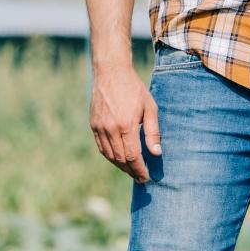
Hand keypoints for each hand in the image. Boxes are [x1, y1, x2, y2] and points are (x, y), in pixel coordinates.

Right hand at [89, 64, 160, 182]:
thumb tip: (156, 153)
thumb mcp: (149, 108)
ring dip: (120, 166)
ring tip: (131, 171)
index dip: (140, 170)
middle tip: (140, 178)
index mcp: (126, 125)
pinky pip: (101, 147)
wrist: (111, 72)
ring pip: (109, 156)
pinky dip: (110, 156)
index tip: (146, 177)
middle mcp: (110, 128)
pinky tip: (119, 159)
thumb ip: (153, 132)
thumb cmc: (134, 89)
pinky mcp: (93, 125)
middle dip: (131, 171)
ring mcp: (99, 127)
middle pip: (120, 159)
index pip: (133, 156)